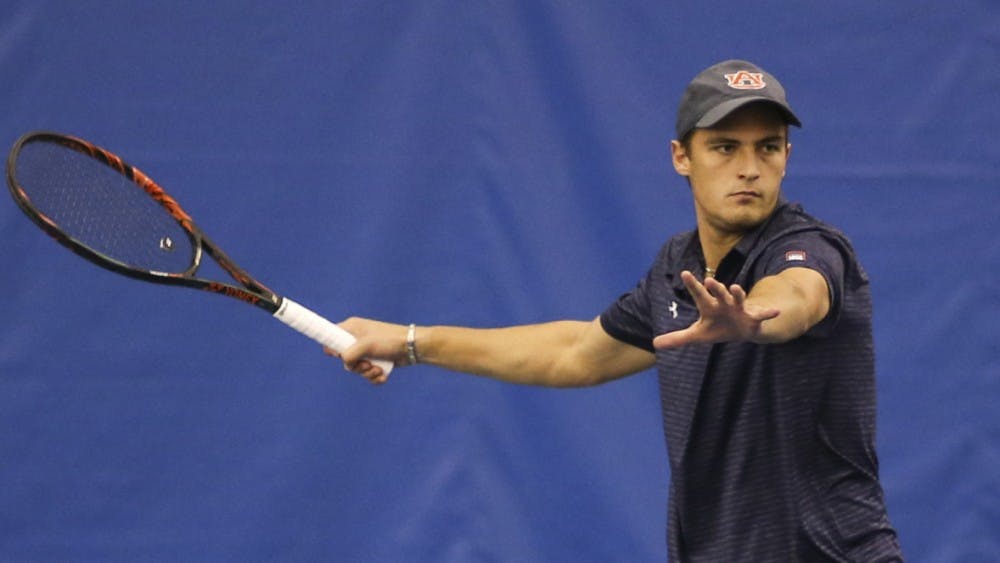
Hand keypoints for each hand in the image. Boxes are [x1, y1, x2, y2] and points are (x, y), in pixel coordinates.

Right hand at [324, 317, 407, 384]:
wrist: (412, 347)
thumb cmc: (389, 340)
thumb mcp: (365, 345)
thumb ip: (348, 354)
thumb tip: (345, 363)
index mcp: (352, 328)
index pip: (331, 336)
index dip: (333, 348)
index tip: (340, 355)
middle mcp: (357, 339)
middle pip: (344, 359)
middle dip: (355, 366)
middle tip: (366, 364)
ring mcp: (367, 351)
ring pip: (356, 368)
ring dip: (367, 373)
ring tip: (378, 369)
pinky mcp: (376, 360)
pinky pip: (368, 373)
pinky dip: (374, 377)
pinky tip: (382, 375)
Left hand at [652, 271, 779, 348]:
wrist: (742, 331)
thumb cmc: (717, 328)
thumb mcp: (697, 335)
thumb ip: (677, 338)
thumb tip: (655, 344)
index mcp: (709, 307)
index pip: (699, 294)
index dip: (692, 284)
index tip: (684, 273)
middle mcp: (724, 304)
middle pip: (718, 294)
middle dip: (714, 288)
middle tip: (709, 280)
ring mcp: (739, 309)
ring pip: (738, 299)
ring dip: (737, 293)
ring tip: (735, 287)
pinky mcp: (753, 318)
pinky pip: (761, 315)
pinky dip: (768, 313)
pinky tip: (775, 311)